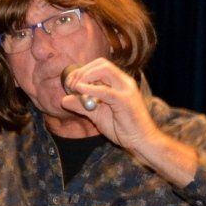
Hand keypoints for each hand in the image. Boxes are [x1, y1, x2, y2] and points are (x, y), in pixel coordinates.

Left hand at [62, 59, 197, 185]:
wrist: (142, 141)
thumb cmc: (124, 129)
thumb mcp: (97, 115)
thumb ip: (82, 106)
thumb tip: (64, 100)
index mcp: (119, 83)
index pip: (100, 66)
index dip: (82, 71)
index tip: (69, 83)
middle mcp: (124, 82)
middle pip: (101, 64)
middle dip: (82, 71)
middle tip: (70, 84)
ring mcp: (126, 89)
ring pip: (104, 70)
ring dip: (85, 76)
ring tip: (75, 87)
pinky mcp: (125, 101)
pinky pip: (105, 91)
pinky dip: (91, 89)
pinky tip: (80, 90)